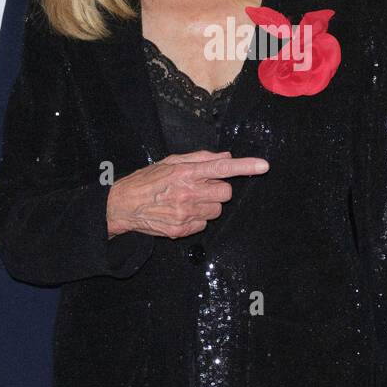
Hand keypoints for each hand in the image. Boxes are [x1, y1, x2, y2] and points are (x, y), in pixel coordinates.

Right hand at [106, 150, 268, 239]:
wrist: (122, 205)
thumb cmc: (147, 180)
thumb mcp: (170, 162)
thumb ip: (200, 158)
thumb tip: (226, 157)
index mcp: (185, 172)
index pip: (222, 168)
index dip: (245, 167)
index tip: (264, 166)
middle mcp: (187, 193)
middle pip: (225, 192)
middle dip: (217, 189)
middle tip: (200, 187)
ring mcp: (185, 213)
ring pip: (217, 210)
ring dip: (209, 205)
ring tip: (188, 200)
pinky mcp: (181, 229)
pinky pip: (204, 224)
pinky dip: (197, 219)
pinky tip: (181, 212)